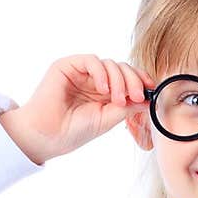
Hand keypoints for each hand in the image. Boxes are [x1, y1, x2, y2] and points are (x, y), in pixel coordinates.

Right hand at [1, 55, 157, 163]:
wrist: (47, 136)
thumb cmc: (73, 131)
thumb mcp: (108, 119)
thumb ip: (128, 107)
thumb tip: (149, 98)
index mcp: (104, 93)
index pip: (127, 79)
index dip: (141, 81)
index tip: (151, 90)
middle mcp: (94, 80)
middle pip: (121, 69)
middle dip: (133, 81)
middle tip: (136, 97)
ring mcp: (81, 72)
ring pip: (109, 64)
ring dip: (119, 80)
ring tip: (118, 100)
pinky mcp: (67, 66)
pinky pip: (91, 60)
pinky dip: (101, 73)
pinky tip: (103, 89)